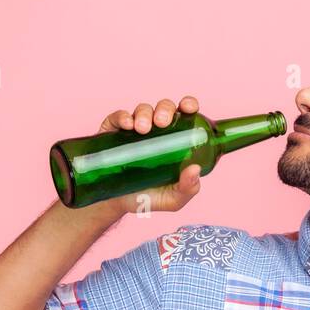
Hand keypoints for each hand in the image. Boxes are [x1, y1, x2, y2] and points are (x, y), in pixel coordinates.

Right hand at [98, 96, 202, 215]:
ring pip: (142, 110)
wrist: (117, 204)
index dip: (188, 105)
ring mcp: (134, 129)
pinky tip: (127, 125)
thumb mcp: (173, 199)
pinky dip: (123, 117)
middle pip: (164, 108)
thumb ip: (188, 188)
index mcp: (175, 139)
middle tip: (162, 122)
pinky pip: (119, 117)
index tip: (189, 107)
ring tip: (142, 130)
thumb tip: (195, 169)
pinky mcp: (114, 131)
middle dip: (164, 110)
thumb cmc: (149, 197)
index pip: (185, 115)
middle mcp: (156, 130)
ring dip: (144, 114)